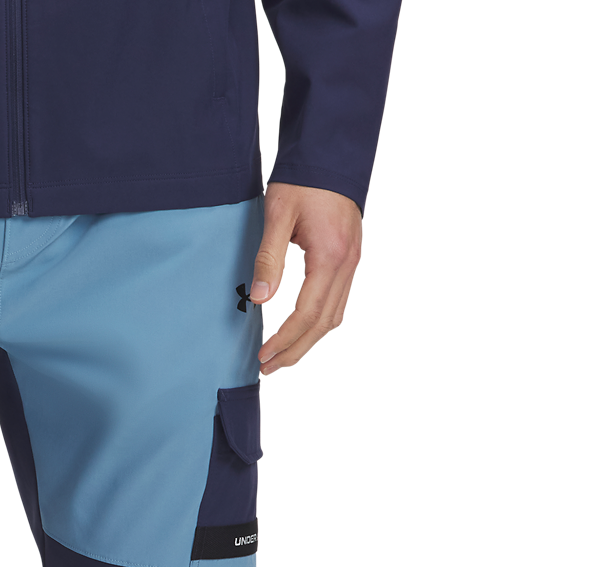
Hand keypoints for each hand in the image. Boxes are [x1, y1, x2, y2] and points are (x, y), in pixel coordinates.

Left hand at [249, 183, 362, 375]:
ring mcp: (353, 261)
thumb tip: (259, 299)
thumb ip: (268, 258)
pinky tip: (301, 329)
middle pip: (324, 324)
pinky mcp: (350, 257)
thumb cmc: (303, 179)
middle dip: (295, 350)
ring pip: (335, 316)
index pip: (307, 313)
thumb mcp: (277, 214)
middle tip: (268, 368)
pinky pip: (339, 301)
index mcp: (331, 255)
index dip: (285, 340)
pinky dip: (320, 322)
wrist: (331, 151)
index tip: (263, 357)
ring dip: (309, 340)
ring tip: (282, 356)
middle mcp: (348, 263)